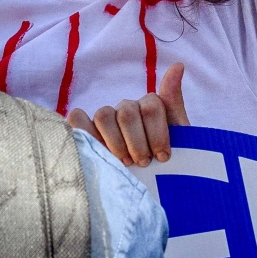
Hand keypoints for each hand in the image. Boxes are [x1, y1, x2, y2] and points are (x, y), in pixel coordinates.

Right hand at [66, 63, 188, 166]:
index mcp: (148, 107)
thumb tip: (178, 65)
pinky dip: (83, 129)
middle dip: (137, 142)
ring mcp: (105, 119)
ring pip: (104, 114)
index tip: (163, 157)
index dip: (157, 132)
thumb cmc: (166, 166)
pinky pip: (77, 117)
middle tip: (142, 163)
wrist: (154, 193)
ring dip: (115, 142)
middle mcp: (126, 109)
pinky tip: (96, 148)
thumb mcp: (180, 139)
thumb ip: (173, 102)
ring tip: (123, 163)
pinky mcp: (85, 131)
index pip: (151, 105)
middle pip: (127, 112)